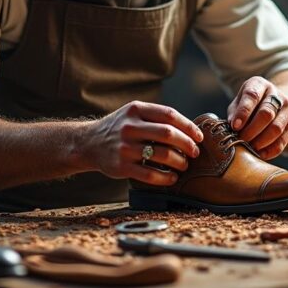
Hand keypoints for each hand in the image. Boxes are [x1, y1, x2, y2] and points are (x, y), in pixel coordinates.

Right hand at [86, 102, 203, 185]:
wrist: (88, 143)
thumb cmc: (119, 128)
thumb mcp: (133, 113)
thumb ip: (156, 117)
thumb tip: (190, 130)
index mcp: (135, 109)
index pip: (169, 115)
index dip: (188, 126)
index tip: (199, 137)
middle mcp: (129, 126)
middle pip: (168, 134)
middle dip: (187, 144)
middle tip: (195, 152)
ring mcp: (125, 147)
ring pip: (162, 155)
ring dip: (179, 162)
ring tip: (184, 165)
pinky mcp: (121, 167)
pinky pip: (150, 175)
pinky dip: (166, 178)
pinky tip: (172, 178)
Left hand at [227, 76, 287, 159]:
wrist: (273, 102)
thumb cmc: (249, 105)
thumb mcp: (238, 103)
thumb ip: (235, 114)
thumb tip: (232, 130)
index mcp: (259, 84)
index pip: (252, 96)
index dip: (243, 112)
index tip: (235, 127)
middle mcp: (276, 93)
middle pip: (266, 113)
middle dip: (252, 130)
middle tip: (241, 140)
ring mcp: (287, 107)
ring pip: (276, 128)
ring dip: (261, 141)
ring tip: (250, 148)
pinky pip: (283, 140)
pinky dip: (271, 150)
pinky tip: (260, 154)